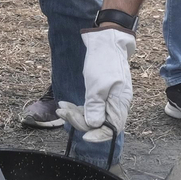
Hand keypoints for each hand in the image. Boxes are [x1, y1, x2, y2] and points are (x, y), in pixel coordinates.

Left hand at [56, 27, 134, 141]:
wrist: (106, 42)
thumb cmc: (103, 61)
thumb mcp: (97, 85)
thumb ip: (95, 107)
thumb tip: (94, 125)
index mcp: (120, 103)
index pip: (112, 129)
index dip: (98, 135)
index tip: (83, 137)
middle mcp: (117, 104)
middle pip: (100, 124)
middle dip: (80, 121)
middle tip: (63, 112)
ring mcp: (109, 100)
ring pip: (92, 117)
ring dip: (75, 115)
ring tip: (60, 108)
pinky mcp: (102, 96)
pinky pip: (90, 108)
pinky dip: (77, 108)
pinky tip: (65, 105)